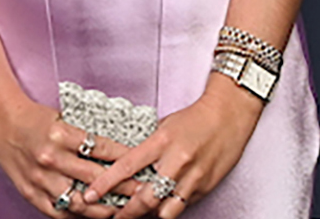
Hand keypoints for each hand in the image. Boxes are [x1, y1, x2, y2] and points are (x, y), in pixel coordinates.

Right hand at [0, 93, 136, 215]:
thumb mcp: (65, 119)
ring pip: (77, 200)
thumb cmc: (37, 119)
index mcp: (62, 134)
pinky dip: (76, 215)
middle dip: (121, 187)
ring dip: (101, 208)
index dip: (125, 159)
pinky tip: (92, 216)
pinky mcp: (31, 193)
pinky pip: (57, 210)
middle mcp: (51, 158)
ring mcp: (40, 179)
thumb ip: (87, 136)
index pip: (102, 149)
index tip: (143, 165)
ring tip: (121, 210)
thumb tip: (118, 150)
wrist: (2, 124)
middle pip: (94, 178)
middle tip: (141, 191)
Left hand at [81, 74, 263, 217]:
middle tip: (112, 218)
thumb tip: (127, 168)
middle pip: (144, 198)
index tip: (89, 195)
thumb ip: (148, 149)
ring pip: (164, 211)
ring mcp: (193, 176)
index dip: (105, 183)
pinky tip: (163, 208)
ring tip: (139, 216)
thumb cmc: (196, 117)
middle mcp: (177, 161)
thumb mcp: (166, 126)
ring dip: (149, 216)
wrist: (231, 112)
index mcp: (163, 141)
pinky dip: (170, 209)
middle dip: (124, 213)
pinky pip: (182, 206)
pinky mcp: (205, 186)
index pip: (127, 166)